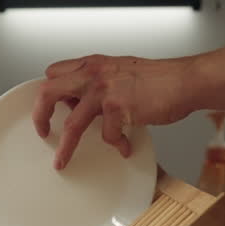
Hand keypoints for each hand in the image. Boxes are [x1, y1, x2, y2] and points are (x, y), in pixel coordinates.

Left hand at [32, 54, 196, 169]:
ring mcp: (104, 91)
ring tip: (61, 161)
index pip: (54, 73)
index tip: (49, 109)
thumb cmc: (160, 79)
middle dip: (40, 116)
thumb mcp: (121, 71)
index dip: (50, 92)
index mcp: (93, 64)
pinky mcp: (119, 108)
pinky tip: (126, 146)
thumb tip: (84, 103)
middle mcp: (93, 74)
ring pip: (72, 123)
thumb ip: (100, 83)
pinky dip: (117, 144)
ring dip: (65, 147)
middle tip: (42, 132)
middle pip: (49, 92)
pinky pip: (108, 135)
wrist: (184, 81)